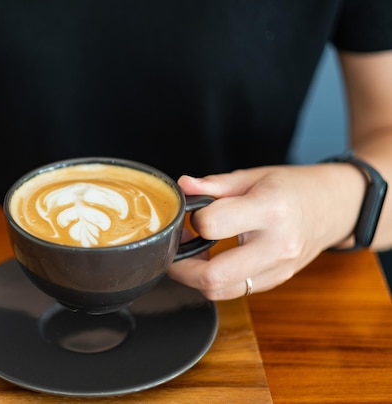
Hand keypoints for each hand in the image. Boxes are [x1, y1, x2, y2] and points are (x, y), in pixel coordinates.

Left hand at [168, 164, 363, 299]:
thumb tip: (183, 186)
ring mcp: (278, 269)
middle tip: (175, 251)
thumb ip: (214, 185)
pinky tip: (213, 261)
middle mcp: (276, 245)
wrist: (334, 207)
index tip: (191, 216)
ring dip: (196, 279)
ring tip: (193, 255)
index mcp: (269, 210)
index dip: (193, 221)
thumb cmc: (292, 188)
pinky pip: (234, 292)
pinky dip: (216, 282)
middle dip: (182, 268)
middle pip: (213, 276)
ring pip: (220, 291)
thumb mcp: (253, 176)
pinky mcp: (276, 281)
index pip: (212, 225)